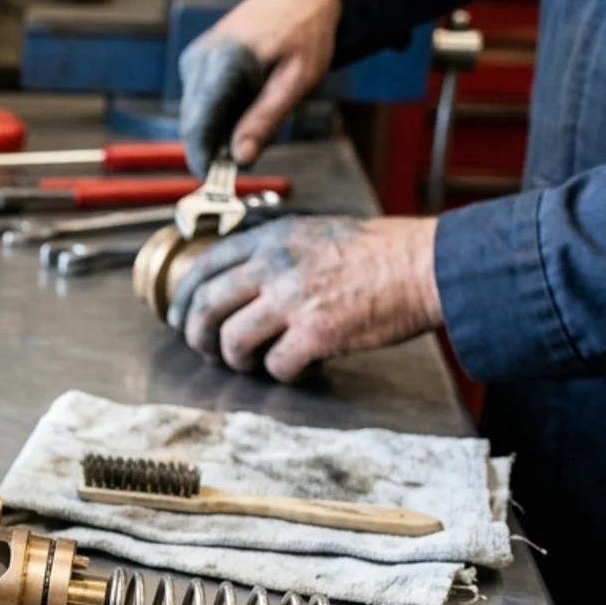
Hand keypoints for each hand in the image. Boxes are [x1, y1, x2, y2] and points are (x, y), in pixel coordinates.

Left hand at [166, 215, 443, 380]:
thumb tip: (243, 280)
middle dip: (195, 336)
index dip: (183, 297)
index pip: (205, 267)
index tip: (178, 316)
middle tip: (204, 349)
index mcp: (272, 239)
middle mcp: (274, 267)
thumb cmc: (382, 251)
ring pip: (231, 341)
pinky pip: (275, 364)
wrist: (427, 266)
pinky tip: (294, 366)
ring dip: (234, 359)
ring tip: (249, 362)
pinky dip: (280, 372)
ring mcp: (293, 301)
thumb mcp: (317, 232)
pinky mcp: (315, 334)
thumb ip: (277, 251)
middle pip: (206, 308)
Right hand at [177, 0, 343, 173]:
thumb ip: (266, 120)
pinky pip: (200, 102)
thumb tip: (240, 159)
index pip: (198, 122)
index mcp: (224, 61)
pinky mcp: (195, 63)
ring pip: (196, 115)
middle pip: (193, 123)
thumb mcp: (296, 80)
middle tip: (246, 158)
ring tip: (257, 119)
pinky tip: (247, 104)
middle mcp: (200, 59)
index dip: (202, 157)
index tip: (214, 181)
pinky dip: (219, 114)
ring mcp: (194, 59)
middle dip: (214, 147)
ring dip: (219, 130)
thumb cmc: (304, 33)